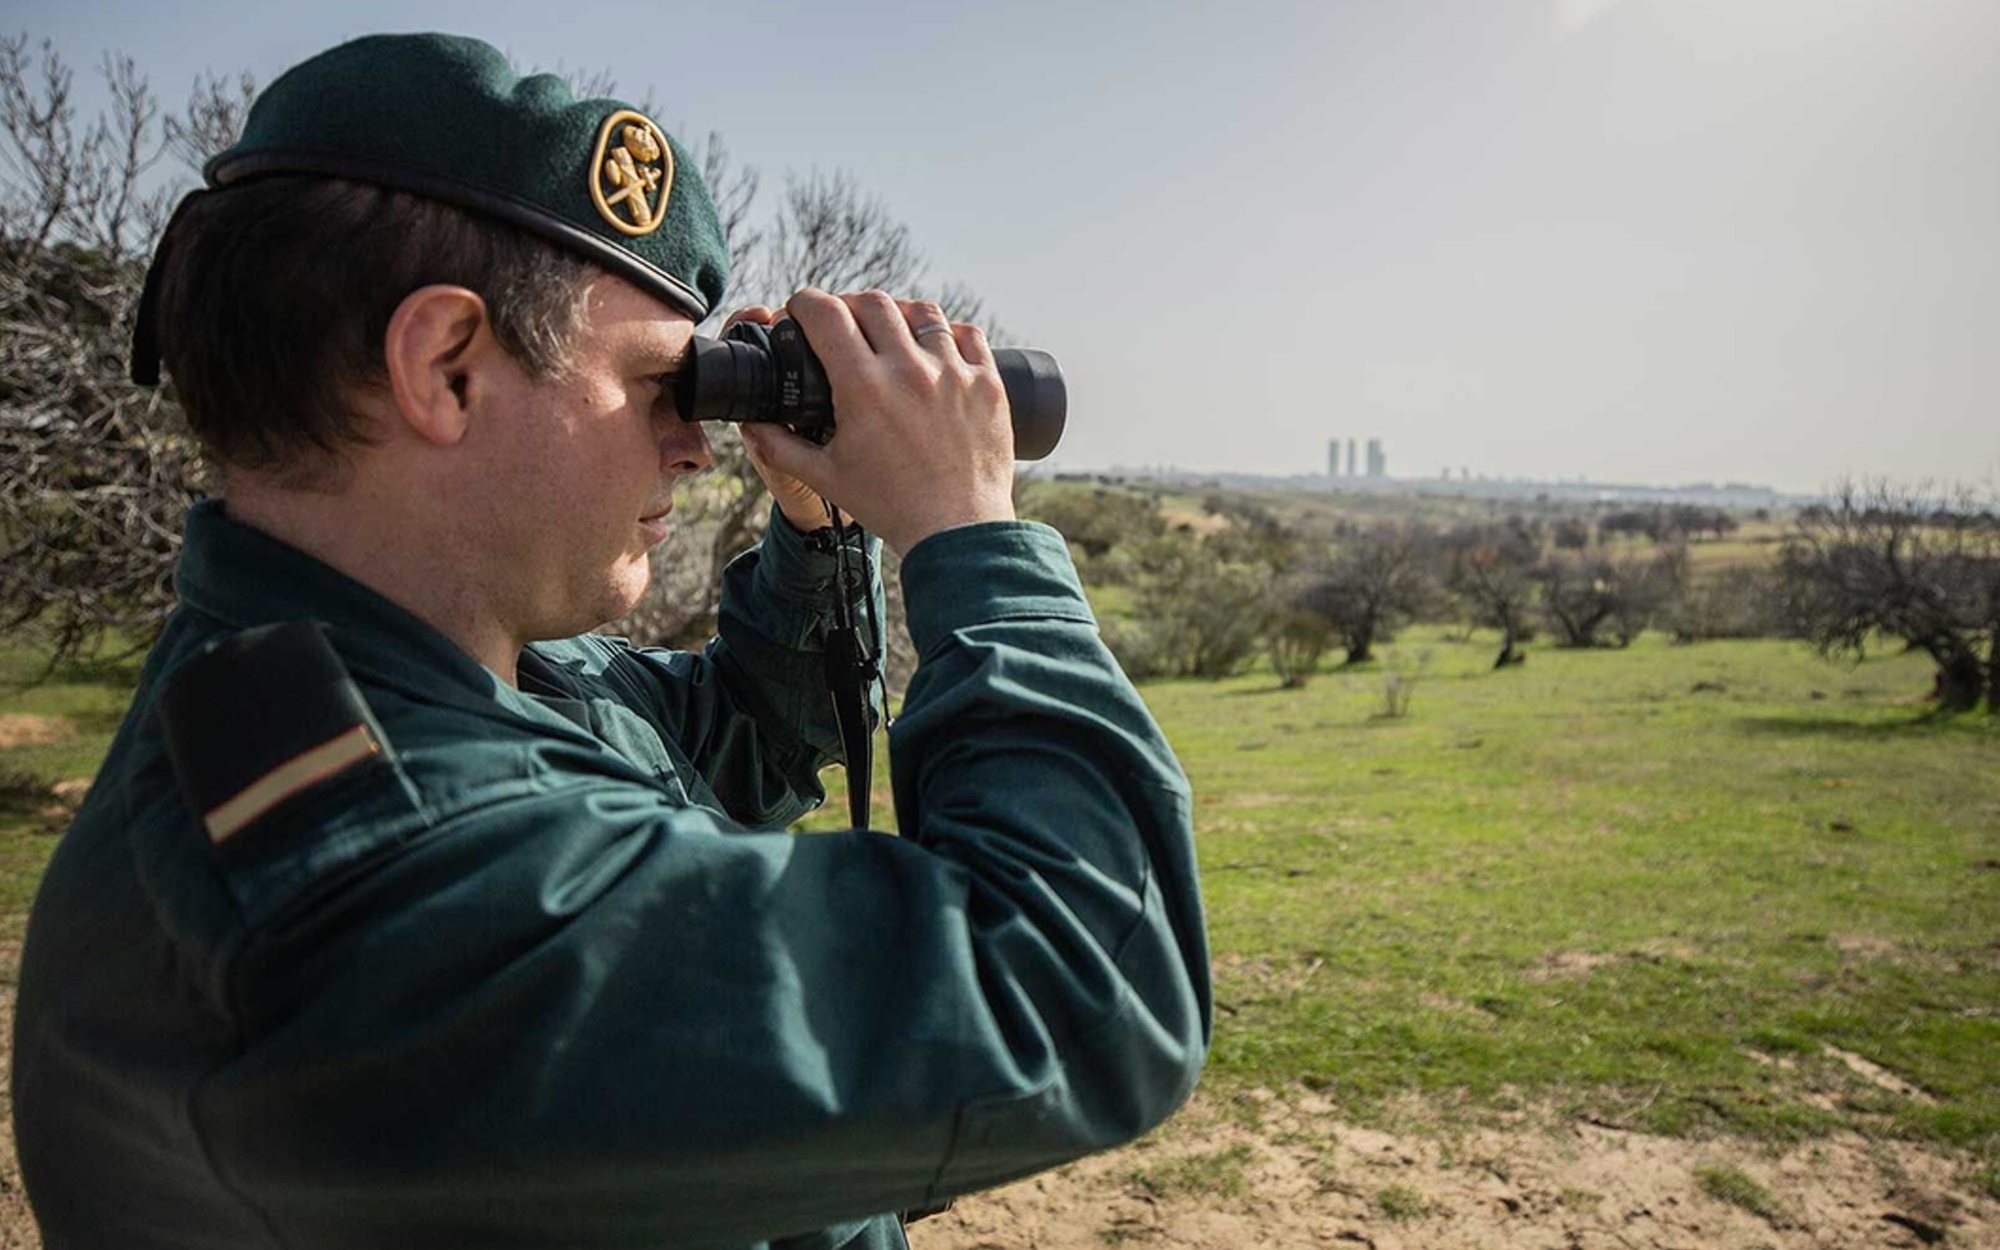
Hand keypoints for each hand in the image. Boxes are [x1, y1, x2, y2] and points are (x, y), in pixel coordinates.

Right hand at [737, 290, 1015, 553]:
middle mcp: (910, 371)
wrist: (957, 532)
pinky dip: (946, 333)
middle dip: (849, 305)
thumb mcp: (826, 478)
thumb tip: (750, 424)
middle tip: (843, 321)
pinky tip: (934, 348)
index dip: (806, 303)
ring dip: (898, 314)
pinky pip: (967, 334)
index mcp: (863, 388)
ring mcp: (954, 373)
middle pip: (873, 303)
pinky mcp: (987, 383)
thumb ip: (780, 447)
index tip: (802, 310)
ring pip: (922, 312)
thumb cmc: (890, 506)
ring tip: (890, 332)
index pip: (826, 314)